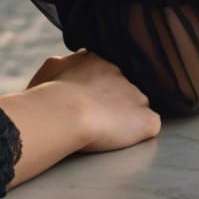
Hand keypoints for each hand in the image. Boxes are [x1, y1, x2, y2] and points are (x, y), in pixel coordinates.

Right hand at [26, 50, 160, 152]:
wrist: (64, 111)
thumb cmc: (48, 93)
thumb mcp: (50, 67)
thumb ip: (64, 65)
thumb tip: (66, 65)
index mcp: (96, 60)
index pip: (103, 72)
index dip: (95, 88)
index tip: (84, 100)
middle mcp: (120, 73)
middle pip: (121, 88)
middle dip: (111, 101)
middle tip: (93, 116)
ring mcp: (136, 96)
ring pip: (136, 106)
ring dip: (125, 116)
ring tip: (105, 130)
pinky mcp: (146, 120)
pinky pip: (150, 125)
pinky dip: (140, 132)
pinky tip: (123, 138)